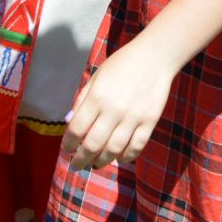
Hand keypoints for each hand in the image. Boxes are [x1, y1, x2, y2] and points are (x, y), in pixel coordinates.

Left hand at [61, 37, 178, 171]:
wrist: (155, 56)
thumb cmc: (122, 64)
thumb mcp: (96, 77)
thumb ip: (82, 99)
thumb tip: (70, 124)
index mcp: (97, 97)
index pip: (76, 129)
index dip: (68, 144)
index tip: (67, 149)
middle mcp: (113, 109)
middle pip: (93, 145)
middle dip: (81, 159)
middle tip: (78, 165)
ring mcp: (133, 117)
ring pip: (114, 150)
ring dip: (102, 162)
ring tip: (96, 164)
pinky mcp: (150, 121)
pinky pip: (136, 147)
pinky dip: (126, 157)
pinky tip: (119, 158)